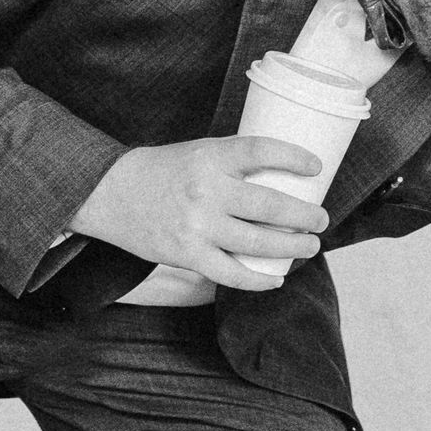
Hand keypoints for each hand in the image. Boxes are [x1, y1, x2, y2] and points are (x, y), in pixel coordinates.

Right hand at [69, 136, 327, 289]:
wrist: (109, 194)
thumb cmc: (160, 172)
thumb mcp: (196, 153)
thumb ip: (231, 165)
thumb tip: (280, 179)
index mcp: (210, 156)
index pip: (260, 150)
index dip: (292, 157)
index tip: (316, 167)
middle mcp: (206, 190)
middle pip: (270, 206)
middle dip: (304, 216)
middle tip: (321, 219)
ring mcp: (198, 226)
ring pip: (259, 243)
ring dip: (292, 246)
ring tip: (310, 245)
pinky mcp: (188, 254)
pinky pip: (233, 274)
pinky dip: (259, 280)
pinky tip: (276, 278)